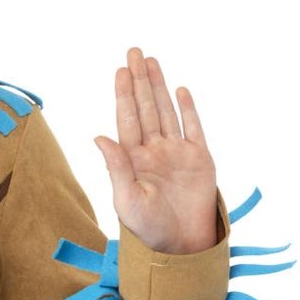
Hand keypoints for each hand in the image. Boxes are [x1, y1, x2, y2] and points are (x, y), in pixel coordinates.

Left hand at [94, 47, 217, 254]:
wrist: (181, 246)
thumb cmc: (148, 230)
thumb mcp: (126, 200)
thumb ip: (116, 167)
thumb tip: (99, 137)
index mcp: (133, 159)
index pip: (127, 119)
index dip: (123, 93)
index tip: (120, 70)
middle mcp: (154, 151)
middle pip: (145, 108)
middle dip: (139, 80)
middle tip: (133, 52)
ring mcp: (176, 153)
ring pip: (165, 111)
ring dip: (158, 87)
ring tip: (151, 62)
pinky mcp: (199, 159)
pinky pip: (193, 128)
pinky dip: (187, 109)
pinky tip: (179, 90)